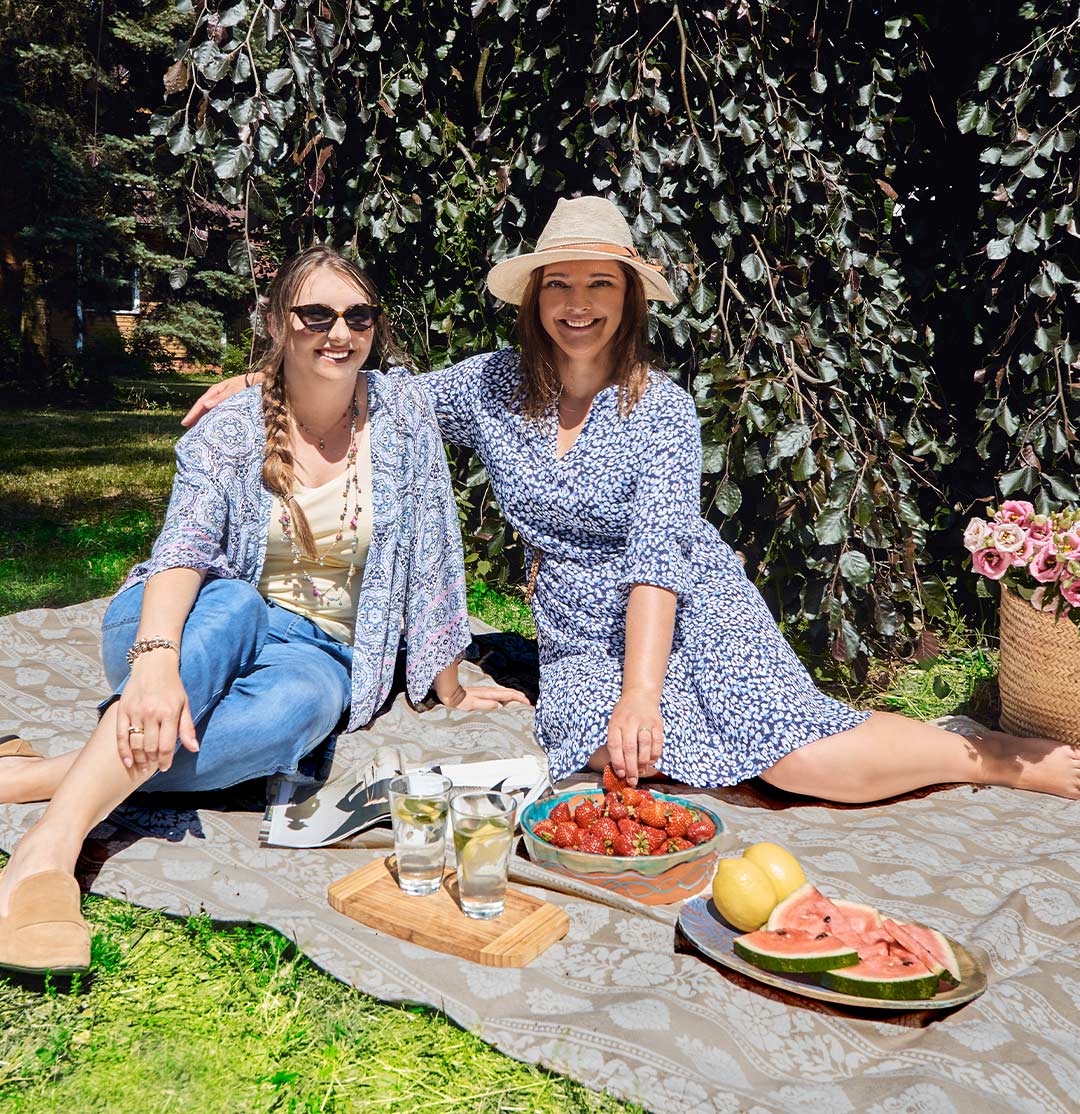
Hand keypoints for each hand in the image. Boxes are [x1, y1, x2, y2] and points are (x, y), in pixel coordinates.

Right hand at [116, 653, 198, 772]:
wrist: (153, 665)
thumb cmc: (172, 686)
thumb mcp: (185, 704)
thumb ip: (187, 728)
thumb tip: (194, 749)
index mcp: (170, 713)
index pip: (166, 745)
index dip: (165, 761)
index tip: (164, 767)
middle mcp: (152, 713)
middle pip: (150, 747)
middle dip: (152, 762)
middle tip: (153, 768)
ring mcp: (136, 712)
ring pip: (136, 743)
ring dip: (139, 759)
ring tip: (142, 766)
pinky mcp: (123, 710)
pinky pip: (121, 735)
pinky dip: (123, 751)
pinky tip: (128, 761)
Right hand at [180, 372, 255, 427]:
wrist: (261, 383)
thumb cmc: (247, 384)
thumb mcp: (234, 389)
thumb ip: (221, 397)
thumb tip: (205, 405)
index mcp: (216, 391)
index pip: (201, 403)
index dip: (192, 414)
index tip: (184, 423)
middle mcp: (218, 397)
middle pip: (204, 409)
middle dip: (195, 419)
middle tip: (188, 431)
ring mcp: (224, 402)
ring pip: (211, 413)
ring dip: (204, 421)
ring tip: (197, 432)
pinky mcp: (231, 407)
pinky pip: (219, 415)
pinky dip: (214, 421)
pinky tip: (213, 428)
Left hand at [441, 684, 531, 710]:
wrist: (451, 695)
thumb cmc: (460, 703)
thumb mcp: (472, 705)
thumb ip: (486, 705)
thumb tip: (500, 706)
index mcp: (490, 693)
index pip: (509, 694)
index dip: (520, 698)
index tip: (528, 703)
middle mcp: (490, 690)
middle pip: (509, 692)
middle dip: (520, 696)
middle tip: (529, 704)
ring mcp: (488, 691)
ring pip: (505, 692)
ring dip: (515, 696)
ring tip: (521, 702)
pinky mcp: (484, 693)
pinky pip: (500, 694)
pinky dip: (508, 697)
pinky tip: (507, 702)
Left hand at [606, 690, 663, 785]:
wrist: (640, 695)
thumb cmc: (624, 715)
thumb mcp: (614, 723)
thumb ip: (615, 742)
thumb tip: (619, 768)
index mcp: (616, 723)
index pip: (615, 745)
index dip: (617, 762)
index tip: (620, 774)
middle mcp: (630, 722)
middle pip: (630, 748)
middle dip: (631, 768)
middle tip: (632, 780)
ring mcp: (645, 722)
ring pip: (645, 746)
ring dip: (643, 762)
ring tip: (641, 771)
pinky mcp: (658, 724)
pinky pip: (658, 743)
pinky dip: (655, 755)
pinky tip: (651, 761)